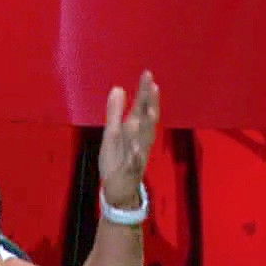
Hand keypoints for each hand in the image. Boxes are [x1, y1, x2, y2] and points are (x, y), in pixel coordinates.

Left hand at [98, 70, 159, 208]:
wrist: (118, 190)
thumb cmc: (116, 160)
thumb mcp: (111, 133)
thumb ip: (114, 112)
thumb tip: (118, 88)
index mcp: (134, 130)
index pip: (141, 108)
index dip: (144, 92)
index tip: (147, 74)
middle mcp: (140, 140)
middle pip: (147, 119)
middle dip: (150, 103)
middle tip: (153, 84)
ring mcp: (137, 155)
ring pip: (145, 139)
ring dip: (148, 125)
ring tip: (149, 109)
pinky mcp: (130, 170)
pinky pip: (135, 162)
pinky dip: (136, 155)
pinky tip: (136, 147)